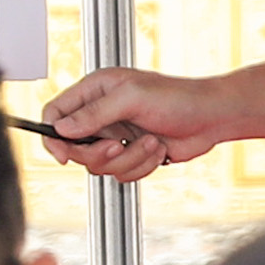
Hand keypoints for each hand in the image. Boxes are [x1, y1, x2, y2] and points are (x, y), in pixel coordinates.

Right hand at [37, 66, 215, 181]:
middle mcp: (102, 114)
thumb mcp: (131, 98)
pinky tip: (157, 149)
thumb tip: (61, 127)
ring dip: (128, 159)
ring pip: (99, 165)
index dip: (53, 135)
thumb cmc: (178, 98)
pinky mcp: (131, 155)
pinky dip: (141, 166)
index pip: (56, 113)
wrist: (210, 118)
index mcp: (96, 91)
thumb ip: (93, 113)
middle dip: (99, 153)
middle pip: (75, 147)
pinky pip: (120, 174)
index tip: (62, 153)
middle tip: (118, 146)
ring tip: (150, 142)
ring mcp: (116, 136)